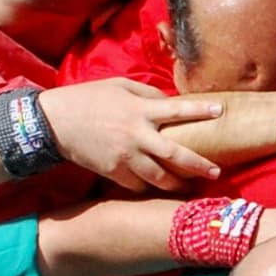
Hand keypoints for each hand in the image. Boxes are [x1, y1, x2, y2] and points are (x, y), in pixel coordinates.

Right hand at [37, 79, 220, 190]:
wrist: (54, 122)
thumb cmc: (89, 99)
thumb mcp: (120, 86)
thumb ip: (148, 94)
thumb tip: (172, 102)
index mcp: (139, 109)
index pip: (177, 109)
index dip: (200, 110)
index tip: (221, 111)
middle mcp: (136, 135)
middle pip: (176, 154)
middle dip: (199, 165)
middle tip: (217, 173)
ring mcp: (125, 156)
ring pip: (159, 177)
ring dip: (178, 184)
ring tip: (191, 187)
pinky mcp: (113, 172)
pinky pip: (138, 186)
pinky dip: (150, 188)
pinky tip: (160, 189)